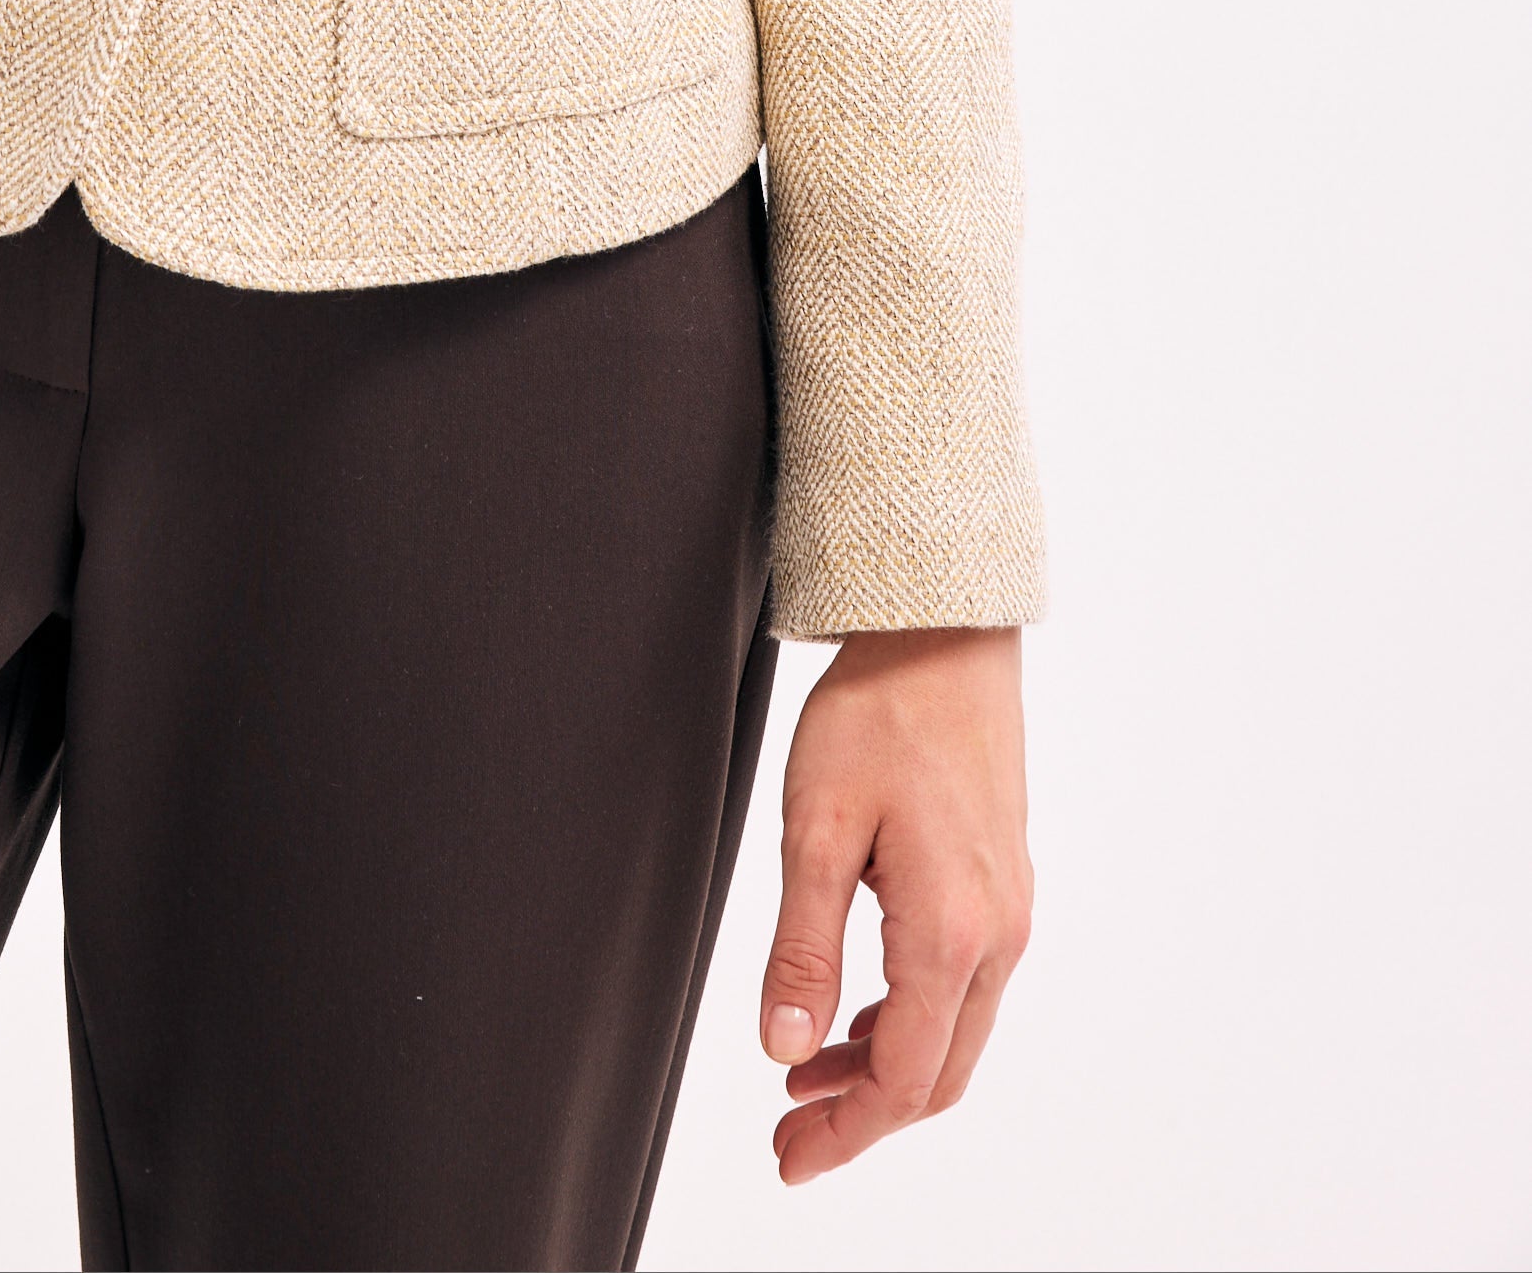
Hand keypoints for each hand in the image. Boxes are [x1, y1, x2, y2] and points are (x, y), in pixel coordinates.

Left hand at [757, 624, 1030, 1181]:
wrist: (944, 635)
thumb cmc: (879, 712)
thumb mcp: (815, 828)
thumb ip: (803, 948)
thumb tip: (786, 1048)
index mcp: (952, 929)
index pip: (905, 1076)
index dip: (847, 1131)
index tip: (792, 1158)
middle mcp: (996, 933)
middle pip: (939, 1074)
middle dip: (865, 1117)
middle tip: (792, 1138)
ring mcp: (1007, 910)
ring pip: (953, 1034)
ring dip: (884, 1070)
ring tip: (805, 1077)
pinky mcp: (1000, 886)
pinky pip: (962, 989)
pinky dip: (908, 1021)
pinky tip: (854, 1015)